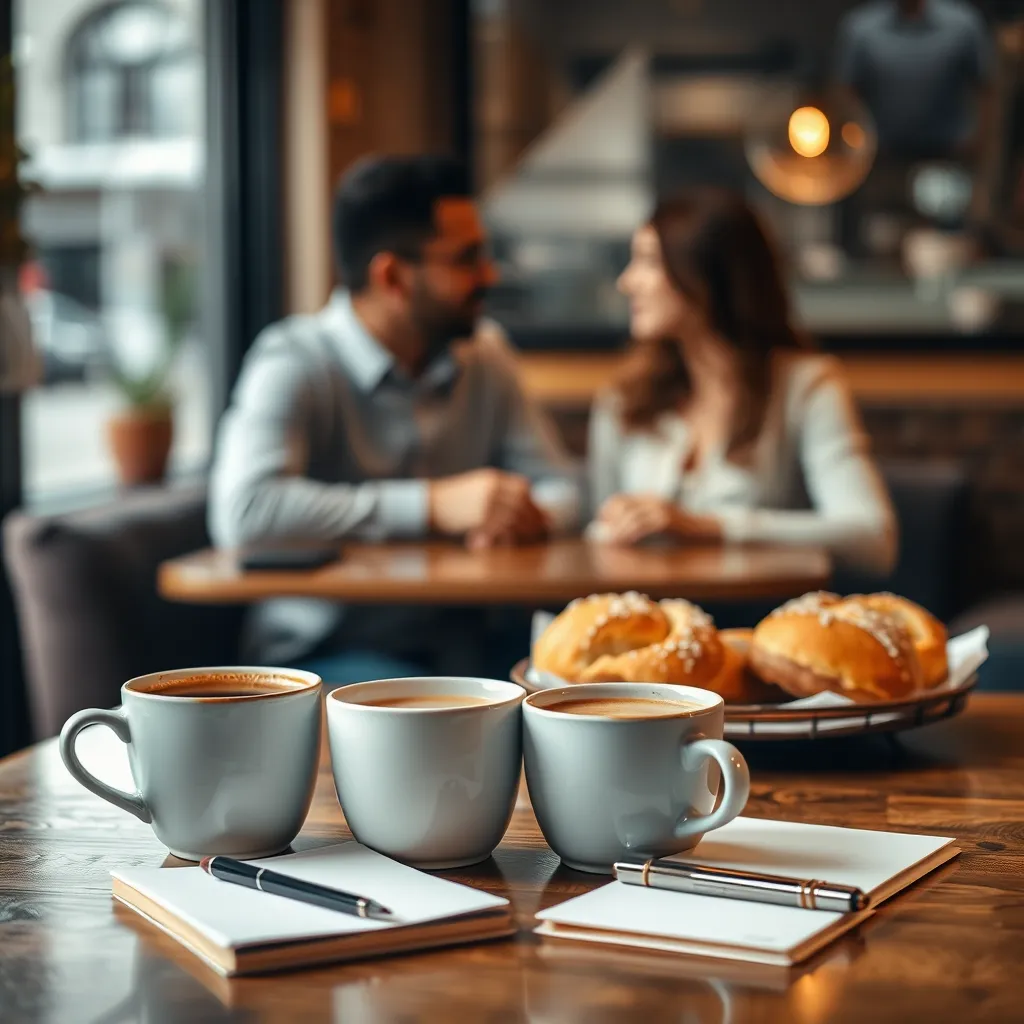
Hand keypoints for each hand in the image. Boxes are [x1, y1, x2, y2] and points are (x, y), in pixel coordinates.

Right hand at [429, 469, 546, 544]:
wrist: (429, 503)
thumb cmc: (453, 500)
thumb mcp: (476, 487)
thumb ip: (498, 493)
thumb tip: (523, 505)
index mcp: (493, 478)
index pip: (522, 487)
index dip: (533, 503)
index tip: (540, 515)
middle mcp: (492, 486)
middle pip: (522, 503)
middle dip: (532, 518)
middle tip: (538, 531)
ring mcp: (486, 501)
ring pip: (514, 517)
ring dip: (522, 530)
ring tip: (524, 539)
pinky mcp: (480, 516)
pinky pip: (500, 529)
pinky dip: (505, 538)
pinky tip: (506, 543)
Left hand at [595, 493, 721, 546]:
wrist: (702, 530)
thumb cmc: (678, 530)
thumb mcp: (656, 522)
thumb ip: (638, 523)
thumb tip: (614, 532)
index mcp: (648, 498)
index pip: (620, 499)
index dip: (607, 510)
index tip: (601, 523)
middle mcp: (652, 500)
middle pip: (623, 506)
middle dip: (611, 521)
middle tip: (604, 536)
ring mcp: (659, 508)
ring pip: (631, 517)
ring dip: (619, 530)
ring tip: (611, 542)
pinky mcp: (665, 519)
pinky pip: (643, 526)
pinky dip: (631, 534)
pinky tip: (625, 542)